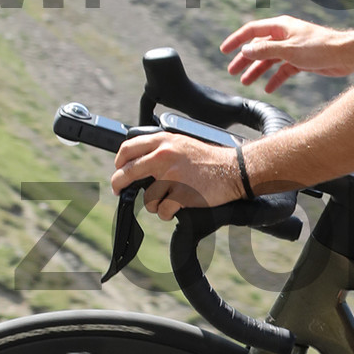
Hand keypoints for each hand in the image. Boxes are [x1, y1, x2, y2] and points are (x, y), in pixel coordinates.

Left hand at [111, 131, 242, 219]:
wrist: (234, 170)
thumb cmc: (209, 159)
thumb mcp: (182, 143)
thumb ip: (160, 149)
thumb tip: (138, 162)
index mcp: (163, 141)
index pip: (128, 149)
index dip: (119, 162)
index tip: (119, 170)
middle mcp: (164, 156)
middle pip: (127, 173)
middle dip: (119, 184)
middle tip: (119, 190)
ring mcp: (171, 176)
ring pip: (146, 198)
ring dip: (155, 202)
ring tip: (169, 198)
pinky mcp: (181, 194)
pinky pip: (162, 210)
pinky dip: (167, 213)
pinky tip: (178, 206)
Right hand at [222, 15, 353, 92]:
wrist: (346, 55)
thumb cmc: (319, 47)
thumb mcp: (288, 50)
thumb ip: (265, 50)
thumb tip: (246, 50)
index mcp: (280, 27)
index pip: (252, 31)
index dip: (237, 40)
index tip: (224, 50)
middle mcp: (285, 36)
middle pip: (259, 47)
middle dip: (245, 59)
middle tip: (232, 71)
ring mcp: (293, 48)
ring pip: (270, 59)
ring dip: (258, 70)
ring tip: (246, 82)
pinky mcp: (301, 60)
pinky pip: (283, 70)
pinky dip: (275, 78)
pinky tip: (269, 89)